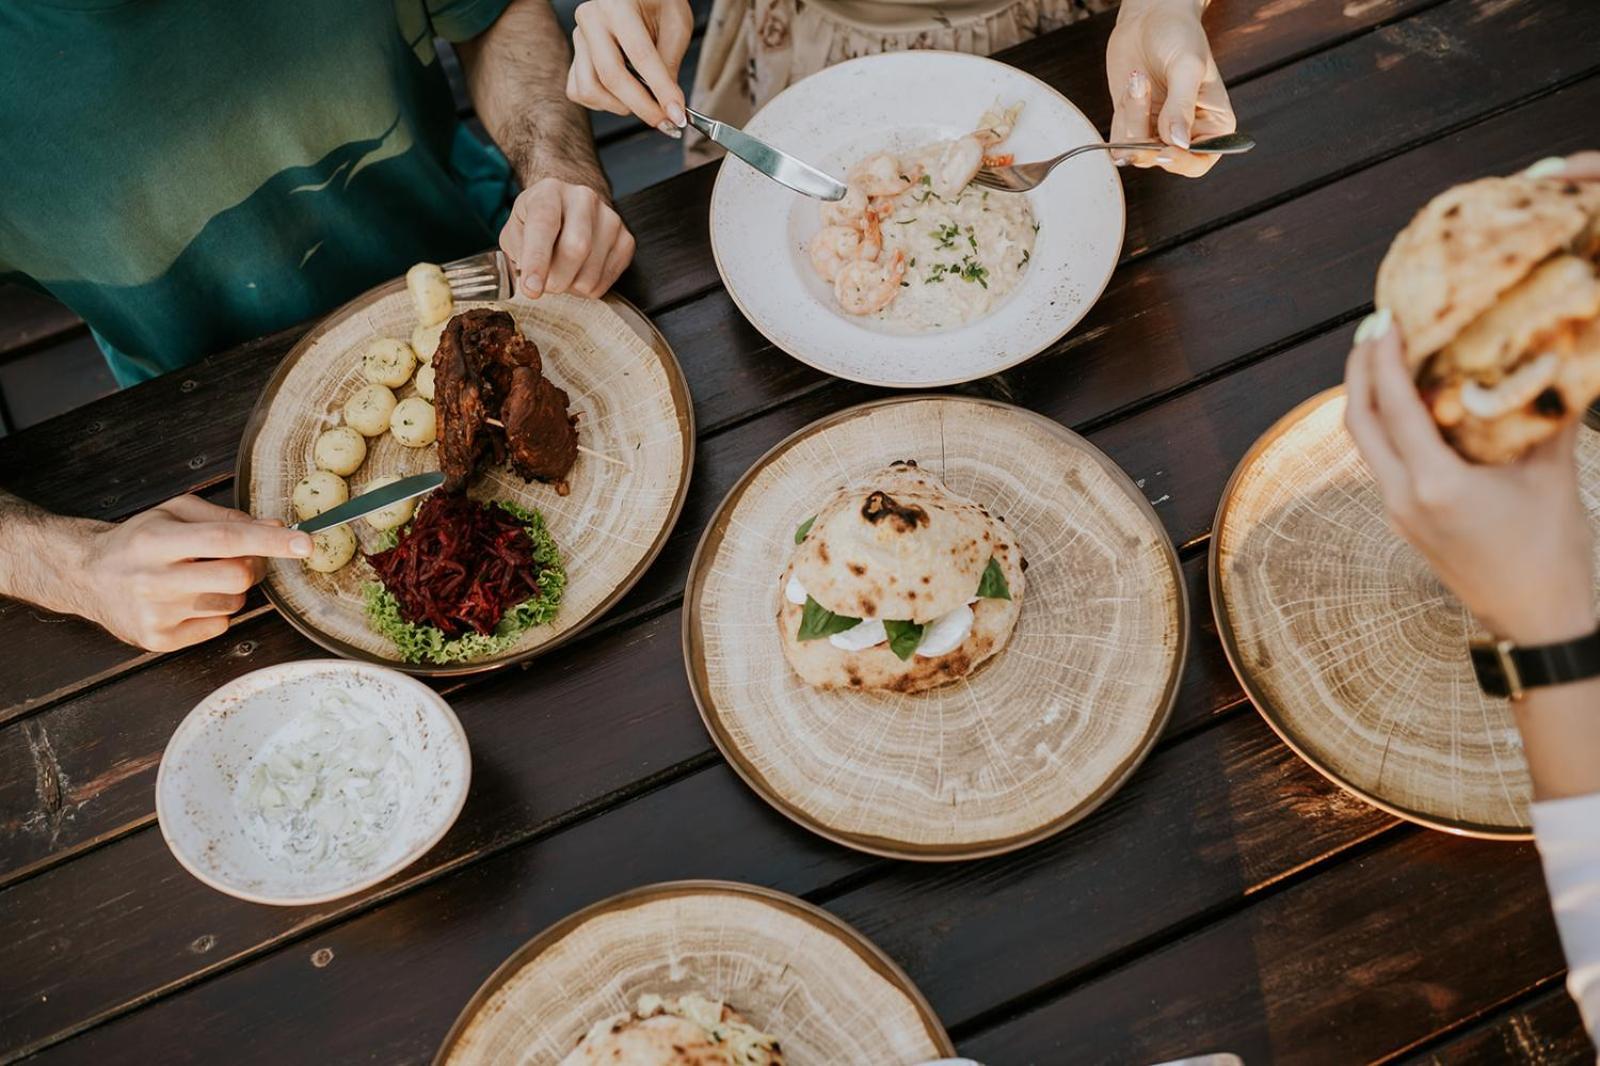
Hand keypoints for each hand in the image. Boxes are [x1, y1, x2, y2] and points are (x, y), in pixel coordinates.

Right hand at [71, 496, 311, 651]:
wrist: (88, 576)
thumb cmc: (139, 540)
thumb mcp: (174, 513)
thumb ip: (226, 518)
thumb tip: (275, 525)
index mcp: (156, 540)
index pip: (225, 540)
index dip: (270, 541)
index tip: (305, 543)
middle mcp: (153, 579)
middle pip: (237, 578)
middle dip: (254, 566)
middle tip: (245, 558)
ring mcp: (155, 614)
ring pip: (233, 604)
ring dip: (233, 590)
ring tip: (202, 578)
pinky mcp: (158, 641)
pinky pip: (219, 626)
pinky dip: (217, 612)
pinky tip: (190, 600)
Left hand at [498, 177, 635, 298]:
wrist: (569, 209)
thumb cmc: (538, 223)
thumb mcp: (515, 231)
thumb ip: (517, 252)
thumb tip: (531, 283)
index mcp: (550, 191)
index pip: (544, 225)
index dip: (537, 261)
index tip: (531, 289)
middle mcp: (583, 199)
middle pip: (576, 249)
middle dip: (555, 280)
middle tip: (545, 285)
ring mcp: (610, 218)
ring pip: (591, 273)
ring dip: (570, 286)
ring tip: (562, 274)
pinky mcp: (626, 240)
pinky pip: (605, 281)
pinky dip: (587, 288)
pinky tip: (579, 273)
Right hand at [567, 0, 693, 133]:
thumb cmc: (658, 4)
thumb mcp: (676, 25)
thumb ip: (669, 63)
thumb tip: (668, 106)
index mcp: (618, 5)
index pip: (640, 55)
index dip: (661, 90)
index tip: (677, 115)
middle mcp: (591, 19)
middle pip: (611, 76)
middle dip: (642, 107)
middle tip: (666, 121)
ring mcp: (578, 39)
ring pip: (590, 89)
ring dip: (620, 105)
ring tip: (643, 101)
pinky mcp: (574, 56)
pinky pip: (580, 91)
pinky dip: (602, 103)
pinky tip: (622, 95)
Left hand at [1105, 0, 1235, 176]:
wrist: (1150, 15)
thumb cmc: (1179, 34)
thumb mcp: (1187, 67)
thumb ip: (1181, 108)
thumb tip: (1178, 143)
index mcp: (1213, 124)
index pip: (1199, 162)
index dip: (1181, 162)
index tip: (1164, 150)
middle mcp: (1185, 132)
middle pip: (1162, 160)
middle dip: (1146, 130)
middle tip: (1141, 89)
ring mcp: (1157, 129)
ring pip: (1137, 149)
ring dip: (1132, 115)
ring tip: (1138, 77)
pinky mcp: (1134, 122)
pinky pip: (1119, 139)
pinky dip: (1120, 115)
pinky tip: (1131, 86)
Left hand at [1344, 311, 1594, 645]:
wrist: (1537, 623)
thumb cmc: (1552, 552)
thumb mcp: (1554, 474)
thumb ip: (1548, 415)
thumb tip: (1556, 357)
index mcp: (1435, 485)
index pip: (1394, 407)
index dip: (1384, 358)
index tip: (1386, 319)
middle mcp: (1404, 497)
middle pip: (1360, 421)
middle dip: (1360, 370)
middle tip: (1374, 327)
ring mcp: (1398, 512)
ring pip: (1365, 443)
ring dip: (1368, 397)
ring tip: (1384, 356)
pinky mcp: (1404, 521)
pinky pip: (1382, 462)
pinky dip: (1385, 426)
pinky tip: (1407, 403)